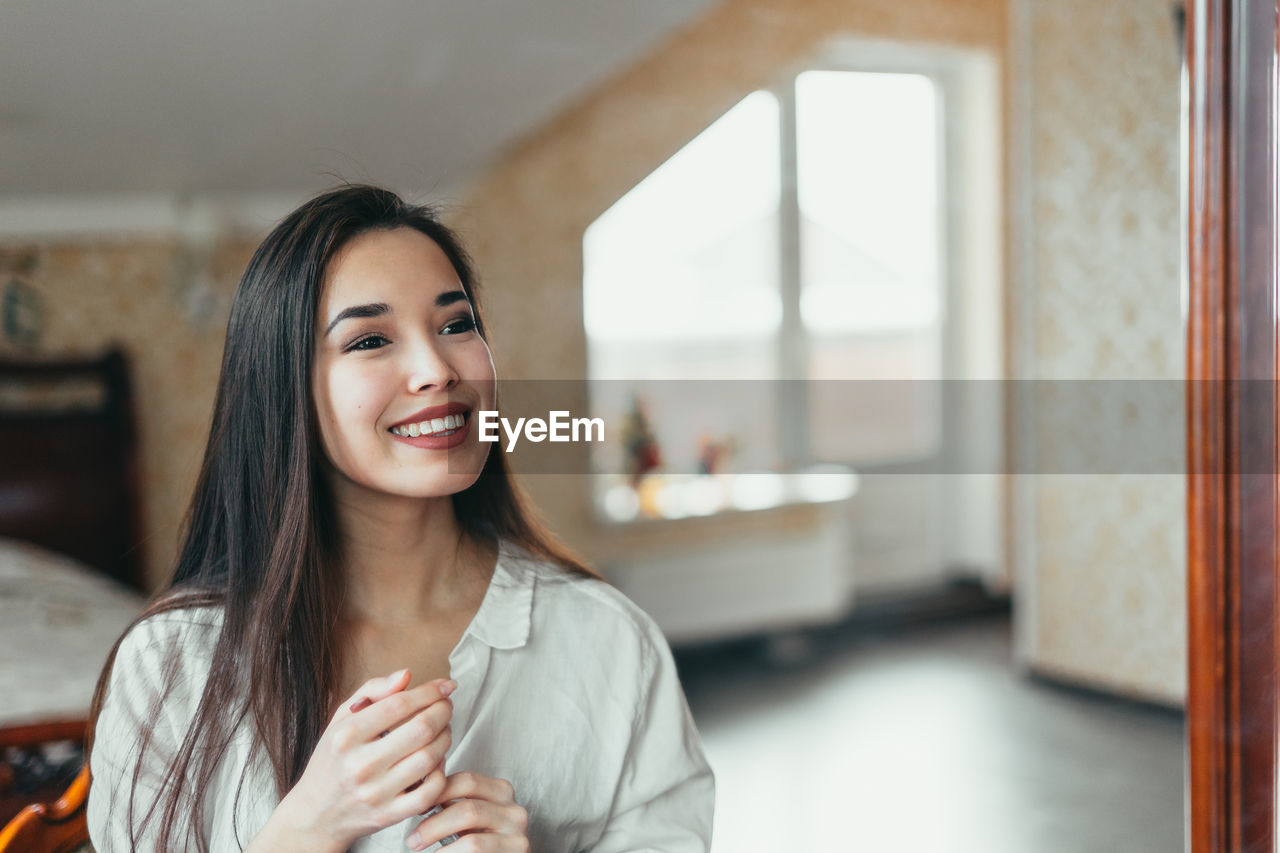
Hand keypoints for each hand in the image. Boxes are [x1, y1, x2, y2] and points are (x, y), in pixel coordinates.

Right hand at [274, 670, 455, 851]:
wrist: (315, 815)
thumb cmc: (333, 760)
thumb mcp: (341, 719)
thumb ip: (373, 691)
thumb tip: (407, 675)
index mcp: (347, 735)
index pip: (400, 704)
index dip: (430, 691)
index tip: (445, 685)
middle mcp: (360, 764)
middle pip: (421, 729)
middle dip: (443, 711)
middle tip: (446, 706)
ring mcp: (376, 792)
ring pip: (430, 758)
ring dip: (446, 738)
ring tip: (443, 729)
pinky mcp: (388, 815)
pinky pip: (430, 792)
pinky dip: (442, 772)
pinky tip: (437, 761)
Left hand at [408, 771, 529, 851]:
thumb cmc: (481, 846)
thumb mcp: (470, 820)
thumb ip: (454, 802)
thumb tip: (420, 789)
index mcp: (501, 792)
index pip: (466, 780)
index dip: (437, 792)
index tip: (416, 806)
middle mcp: (513, 808)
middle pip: (466, 804)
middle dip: (433, 821)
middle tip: (413, 837)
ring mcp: (517, 830)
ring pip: (470, 823)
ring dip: (437, 834)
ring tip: (420, 845)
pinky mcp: (517, 849)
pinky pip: (474, 846)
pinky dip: (450, 851)